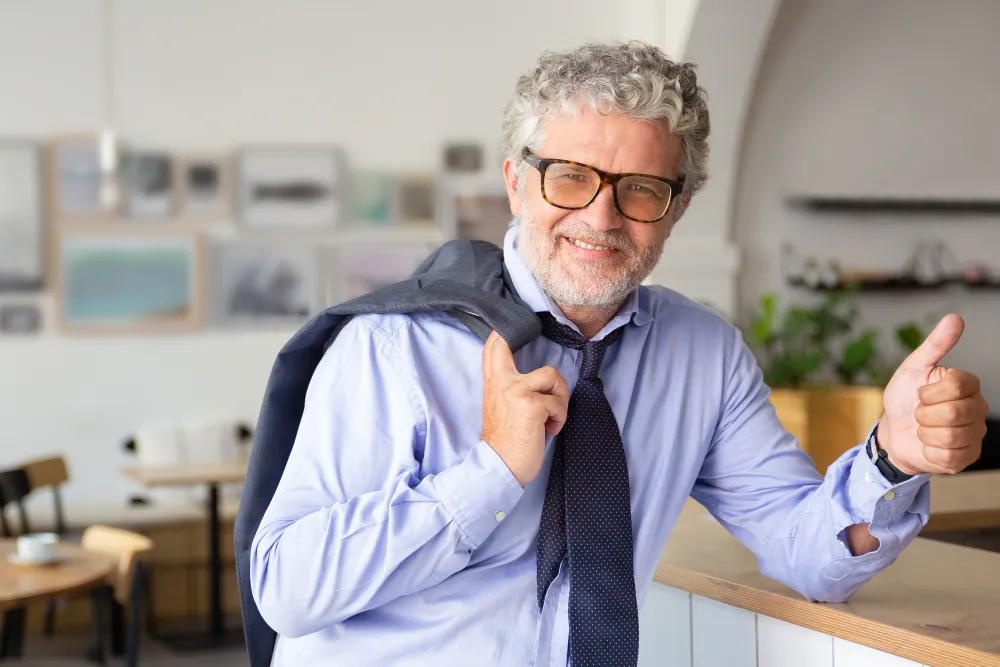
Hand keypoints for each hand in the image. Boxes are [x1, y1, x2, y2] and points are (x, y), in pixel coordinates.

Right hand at [481, 330, 569, 485]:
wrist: (500, 467)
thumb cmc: (505, 442)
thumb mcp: (500, 408)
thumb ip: (509, 388)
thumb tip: (540, 381)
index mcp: (493, 384)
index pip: (493, 348)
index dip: (503, 333)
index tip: (513, 330)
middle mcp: (502, 382)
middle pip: (517, 347)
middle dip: (529, 348)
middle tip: (548, 378)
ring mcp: (517, 391)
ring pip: (552, 376)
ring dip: (559, 397)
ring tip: (552, 416)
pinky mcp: (532, 404)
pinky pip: (559, 402)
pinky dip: (560, 418)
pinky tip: (550, 429)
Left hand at [879, 314, 988, 474]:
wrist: (893, 431)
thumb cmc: (904, 399)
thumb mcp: (913, 368)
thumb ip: (935, 344)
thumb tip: (955, 318)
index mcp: (967, 385)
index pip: (959, 384)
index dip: (930, 392)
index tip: (920, 394)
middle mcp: (977, 408)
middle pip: (954, 412)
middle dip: (924, 414)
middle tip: (919, 414)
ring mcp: (974, 434)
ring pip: (950, 435)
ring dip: (925, 432)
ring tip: (923, 428)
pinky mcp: (966, 456)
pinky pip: (948, 455)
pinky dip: (928, 450)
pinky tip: (927, 444)